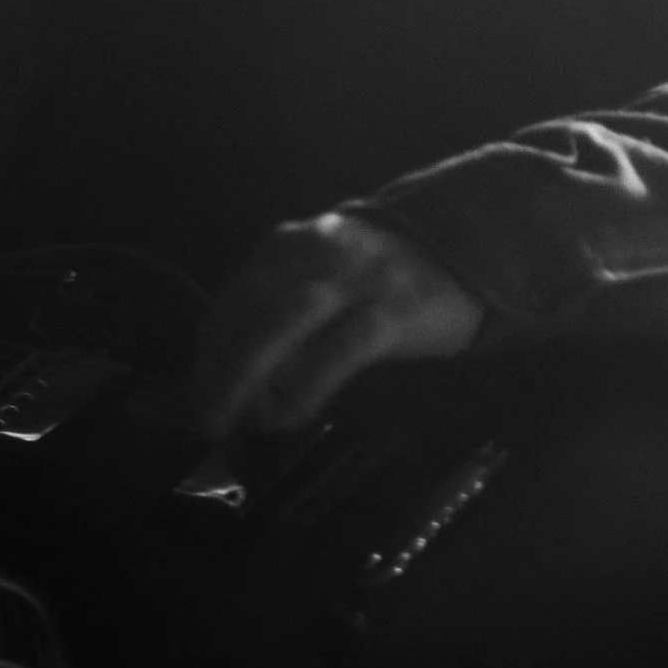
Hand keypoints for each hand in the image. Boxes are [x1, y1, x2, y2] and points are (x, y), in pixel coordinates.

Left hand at [184, 210, 483, 445]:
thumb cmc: (383, 274)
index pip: (228, 302)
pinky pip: (339, 350)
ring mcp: (353, 280)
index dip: (208, 356)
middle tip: (207, 422)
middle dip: (218, 372)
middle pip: (245, 314)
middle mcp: (310, 256)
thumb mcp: (322, 276)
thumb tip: (236, 379)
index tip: (198, 398)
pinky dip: (307, 386)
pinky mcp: (394, 308)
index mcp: (285, 247)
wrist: (469, 244)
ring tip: (245, 424)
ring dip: (252, 381)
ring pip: (283, 327)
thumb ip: (281, 315)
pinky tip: (293, 416)